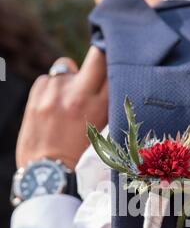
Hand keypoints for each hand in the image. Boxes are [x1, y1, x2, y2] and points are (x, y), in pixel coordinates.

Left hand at [16, 46, 107, 169]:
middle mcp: (82, 94)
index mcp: (103, 106)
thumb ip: (103, 102)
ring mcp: (58, 91)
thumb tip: (103, 77)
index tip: (114, 58)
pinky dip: (50, 89)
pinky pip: (48, 79)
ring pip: (68, 65)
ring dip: (69, 78)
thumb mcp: (102, 129)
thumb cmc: (78, 156)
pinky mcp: (38, 92)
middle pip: (98, 54)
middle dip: (99, 53)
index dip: (114, 57)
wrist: (49, 174)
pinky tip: (50, 108)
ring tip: (65, 103)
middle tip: (97, 64)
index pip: (114, 66)